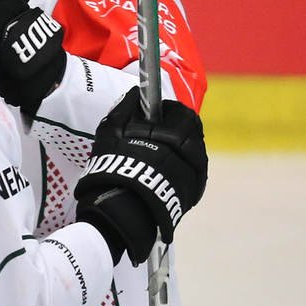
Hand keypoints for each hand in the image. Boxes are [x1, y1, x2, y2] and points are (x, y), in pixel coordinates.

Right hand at [74, 89, 208, 264]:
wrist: (120, 211)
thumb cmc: (114, 167)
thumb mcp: (111, 131)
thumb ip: (124, 108)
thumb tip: (134, 93)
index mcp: (177, 134)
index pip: (181, 112)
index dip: (167, 110)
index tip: (153, 114)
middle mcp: (193, 154)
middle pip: (193, 133)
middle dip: (178, 130)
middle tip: (158, 134)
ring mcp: (194, 176)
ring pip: (194, 155)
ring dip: (181, 151)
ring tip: (159, 156)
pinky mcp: (192, 194)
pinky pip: (192, 175)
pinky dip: (181, 170)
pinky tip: (164, 174)